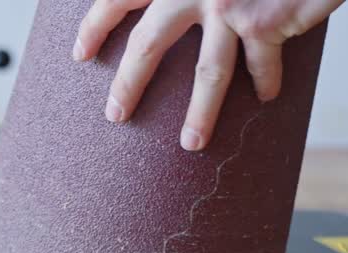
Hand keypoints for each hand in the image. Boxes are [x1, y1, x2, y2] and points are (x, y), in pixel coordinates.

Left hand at [72, 0, 343, 150]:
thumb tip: (173, 7)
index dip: (96, 26)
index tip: (81, 54)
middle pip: (148, 45)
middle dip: (129, 85)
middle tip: (116, 115)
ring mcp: (228, 6)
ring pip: (207, 74)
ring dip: (200, 114)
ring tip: (191, 144)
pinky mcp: (266, 22)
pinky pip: (262, 65)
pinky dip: (266, 82)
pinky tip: (266, 96)